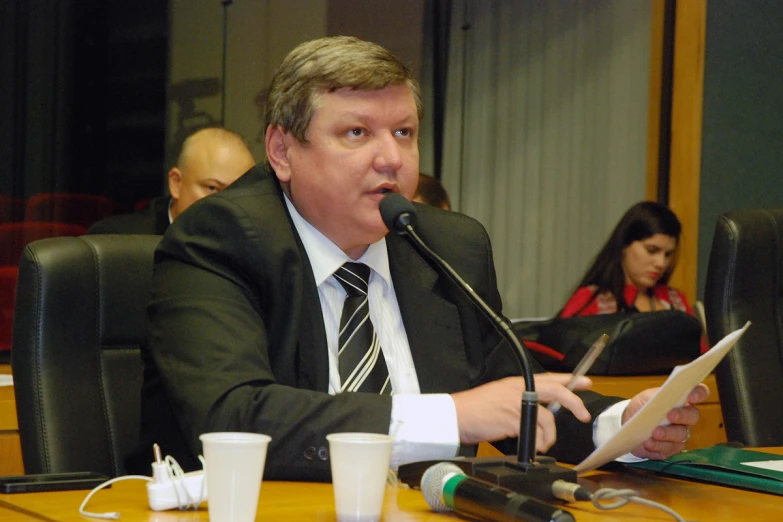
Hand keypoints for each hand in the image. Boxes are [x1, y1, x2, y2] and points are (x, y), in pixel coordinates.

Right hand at [451, 373, 592, 451]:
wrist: (457, 415)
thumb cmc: (476, 408)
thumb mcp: (500, 395)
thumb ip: (521, 399)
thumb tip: (539, 410)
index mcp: (517, 383)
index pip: (549, 378)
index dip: (570, 380)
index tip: (585, 382)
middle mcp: (520, 390)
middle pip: (556, 392)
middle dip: (574, 403)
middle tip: (583, 415)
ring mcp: (517, 404)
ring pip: (548, 419)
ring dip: (549, 435)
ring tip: (544, 443)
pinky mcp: (513, 420)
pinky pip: (536, 433)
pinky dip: (538, 443)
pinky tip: (534, 447)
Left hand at [625, 383, 709, 459]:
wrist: (628, 423)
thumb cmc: (641, 407)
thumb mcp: (645, 397)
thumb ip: (655, 397)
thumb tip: (661, 401)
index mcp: (682, 400)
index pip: (699, 393)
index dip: (699, 394)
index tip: (691, 396)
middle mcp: (685, 418)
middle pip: (693, 416)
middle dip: (682, 416)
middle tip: (669, 416)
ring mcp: (680, 434)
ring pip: (681, 436)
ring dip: (667, 435)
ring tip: (653, 434)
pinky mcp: (671, 449)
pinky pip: (668, 449)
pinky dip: (657, 446)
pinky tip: (648, 443)